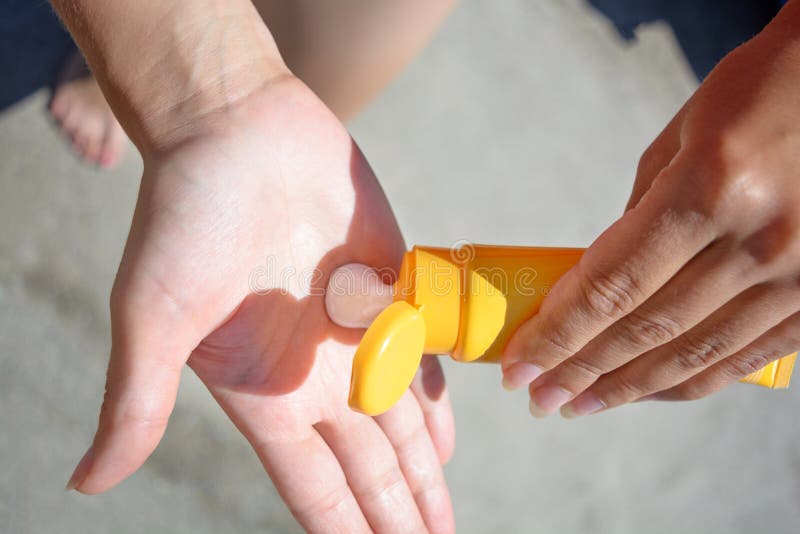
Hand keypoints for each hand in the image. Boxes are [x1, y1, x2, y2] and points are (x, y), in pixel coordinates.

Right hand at [66, 75, 454, 532]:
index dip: (347, 530)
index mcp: (262, 391)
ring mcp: (354, 333)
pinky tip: (446, 444)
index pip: (313, 486)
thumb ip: (136, 403)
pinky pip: (421, 361)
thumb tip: (84, 482)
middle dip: (396, 513)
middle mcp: (311, 372)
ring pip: (398, 424)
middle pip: (365, 466)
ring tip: (441, 521)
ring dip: (421, 473)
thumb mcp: (154, 316)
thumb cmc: (186, 217)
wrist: (236, 131)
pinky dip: (435, 404)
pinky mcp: (389, 288)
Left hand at [502, 7, 799, 417]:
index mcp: (712, 188)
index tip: (519, 365)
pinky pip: (745, 354)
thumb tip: (601, 281)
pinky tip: (647, 391)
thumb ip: (638, 215)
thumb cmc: (760, 92)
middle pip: (646, 329)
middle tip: (538, 397)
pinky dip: (691, 380)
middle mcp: (760, 241)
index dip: (558, 334)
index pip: (612, 286)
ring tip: (578, 404)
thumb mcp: (680, 139)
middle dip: (581, 371)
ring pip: (695, 355)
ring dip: (628, 388)